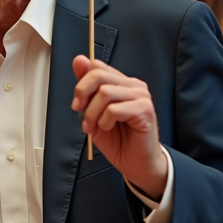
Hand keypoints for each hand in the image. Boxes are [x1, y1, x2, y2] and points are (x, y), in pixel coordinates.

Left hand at [72, 56, 167, 197]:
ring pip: (105, 92)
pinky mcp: (145, 110)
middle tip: (79, 111)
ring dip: (92, 113)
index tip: (77, 103)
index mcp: (121, 82)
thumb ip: (87, 87)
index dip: (81, 83)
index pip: (97, 66)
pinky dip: (104, 121)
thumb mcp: (92, 111)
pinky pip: (115, 109)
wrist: (135, 163)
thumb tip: (79, 60)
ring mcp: (141, 96)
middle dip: (82, 94)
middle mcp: (132, 85)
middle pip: (98, 75)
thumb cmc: (117, 139)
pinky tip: (108, 128)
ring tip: (94, 126)